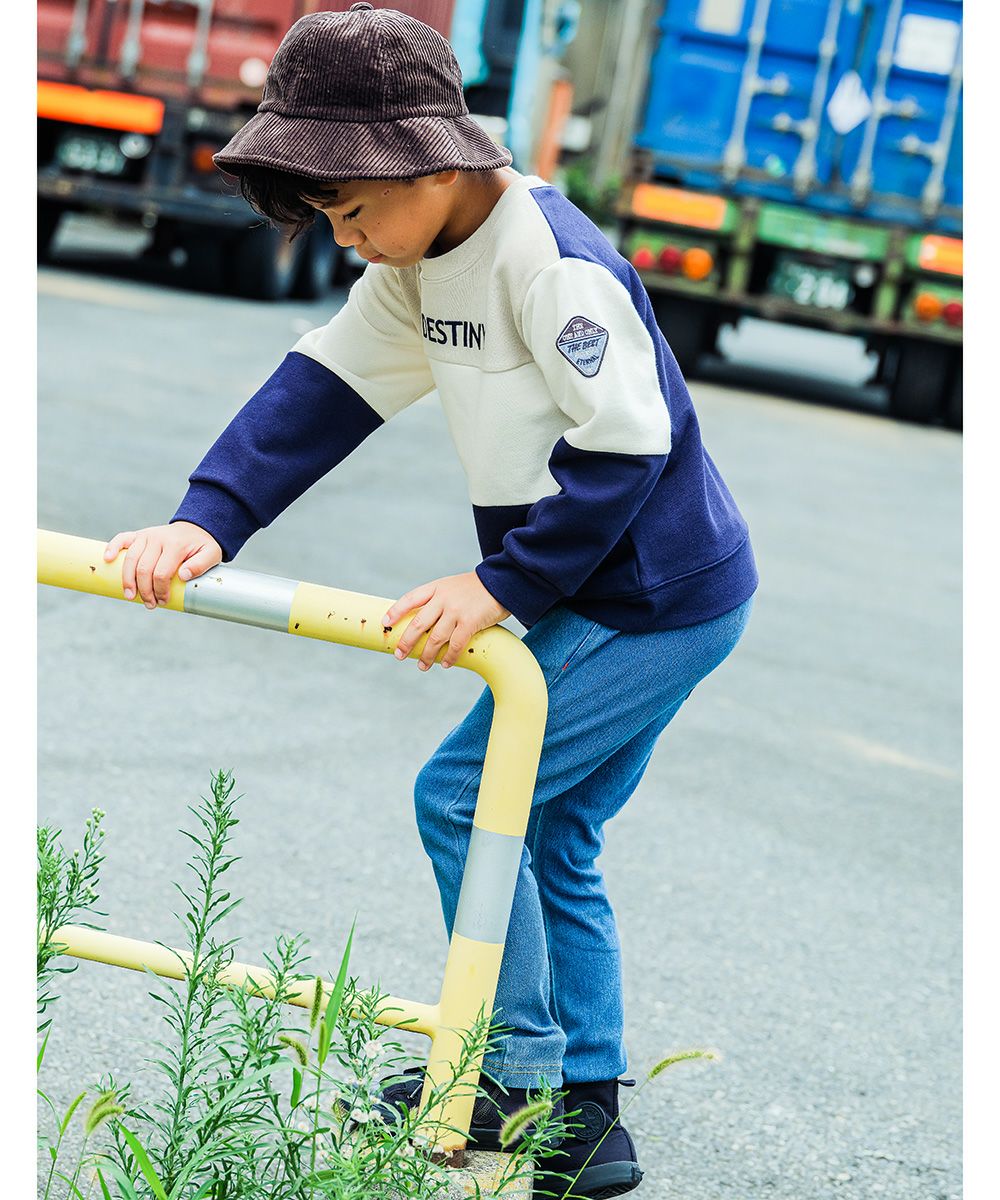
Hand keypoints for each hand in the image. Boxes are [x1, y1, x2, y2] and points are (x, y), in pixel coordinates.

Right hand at [103, 522, 222, 608]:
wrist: (195, 528)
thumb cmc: (201, 546)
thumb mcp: (211, 554)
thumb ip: (201, 565)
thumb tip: (182, 576)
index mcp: (175, 545)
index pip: (161, 572)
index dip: (159, 590)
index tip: (162, 602)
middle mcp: (158, 538)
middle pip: (144, 568)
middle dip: (144, 590)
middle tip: (149, 605)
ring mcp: (147, 535)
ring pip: (130, 558)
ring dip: (127, 580)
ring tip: (130, 596)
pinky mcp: (139, 534)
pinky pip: (122, 538)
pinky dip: (112, 547)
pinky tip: (107, 560)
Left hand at [383, 572, 510, 669]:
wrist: (502, 582)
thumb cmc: (477, 589)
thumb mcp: (453, 587)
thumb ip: (439, 600)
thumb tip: (425, 625)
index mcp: (436, 588)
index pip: (410, 598)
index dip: (396, 611)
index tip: (385, 623)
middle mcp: (443, 598)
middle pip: (418, 623)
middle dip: (406, 642)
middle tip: (399, 655)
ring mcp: (456, 610)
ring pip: (435, 638)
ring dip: (427, 655)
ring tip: (422, 666)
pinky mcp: (471, 622)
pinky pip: (456, 644)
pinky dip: (449, 656)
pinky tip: (446, 664)